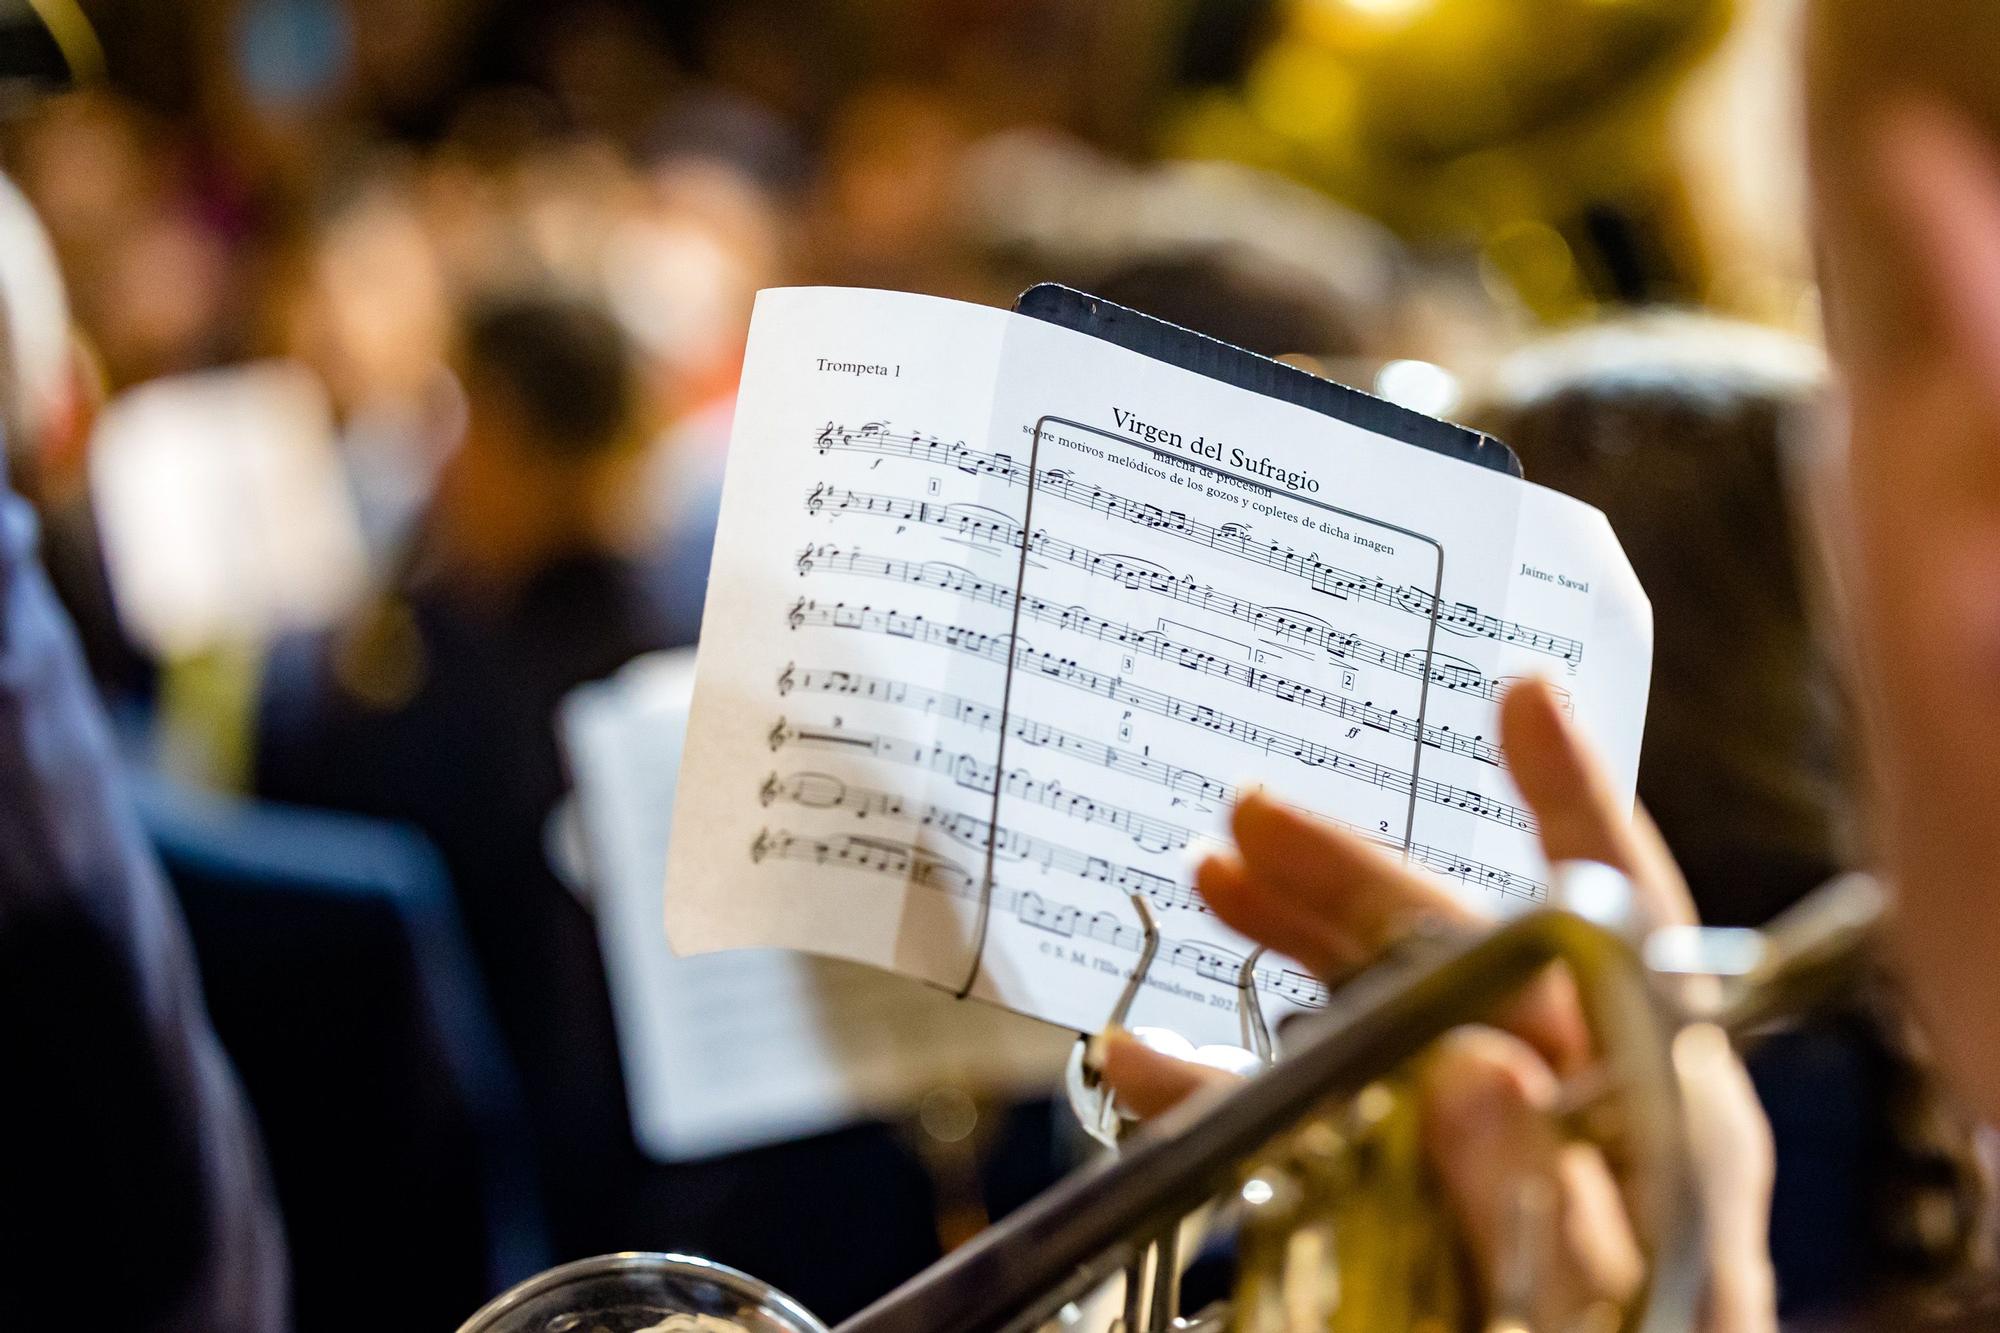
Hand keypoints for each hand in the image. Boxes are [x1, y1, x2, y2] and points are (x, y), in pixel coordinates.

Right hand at [1100, 679, 1776, 1332]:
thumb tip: (1472, 1068)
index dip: (1575, 805)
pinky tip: (1150, 1067)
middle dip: (1354, 881)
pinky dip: (1235, 1087)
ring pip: (1376, 1019)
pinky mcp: (1406, 1213)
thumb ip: (1549, 1213)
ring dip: (1283, 959)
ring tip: (1201, 893)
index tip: (1519, 695)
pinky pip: (1319, 1123)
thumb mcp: (1592, 1323)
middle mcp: (1575, 1121)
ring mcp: (1485, 1164)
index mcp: (1659, 1127)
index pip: (1626, 926)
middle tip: (1249, 818)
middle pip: (1462, 955)